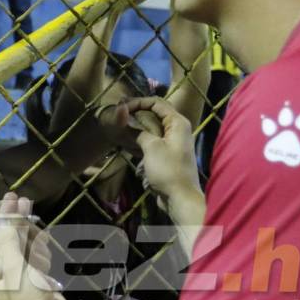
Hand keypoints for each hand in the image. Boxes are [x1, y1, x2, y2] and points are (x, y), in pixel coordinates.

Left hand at [0, 194, 75, 299]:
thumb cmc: (27, 298)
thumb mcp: (14, 265)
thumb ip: (9, 237)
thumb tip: (5, 208)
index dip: (2, 224)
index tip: (12, 204)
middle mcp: (0, 281)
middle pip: (8, 248)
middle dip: (19, 229)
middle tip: (27, 207)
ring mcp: (19, 285)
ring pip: (24, 255)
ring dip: (32, 240)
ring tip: (37, 220)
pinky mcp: (36, 287)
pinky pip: (36, 265)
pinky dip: (41, 254)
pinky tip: (46, 242)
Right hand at [123, 97, 203, 220]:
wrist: (180, 197)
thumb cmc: (168, 169)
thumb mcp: (151, 147)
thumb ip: (138, 131)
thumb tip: (125, 121)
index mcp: (178, 122)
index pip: (156, 103)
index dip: (138, 102)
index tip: (122, 108)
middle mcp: (178, 128)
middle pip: (155, 114)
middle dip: (137, 114)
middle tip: (119, 116)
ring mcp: (173, 142)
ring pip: (153, 128)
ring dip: (137, 127)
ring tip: (121, 128)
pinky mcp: (168, 154)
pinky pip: (153, 140)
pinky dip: (141, 139)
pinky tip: (128, 143)